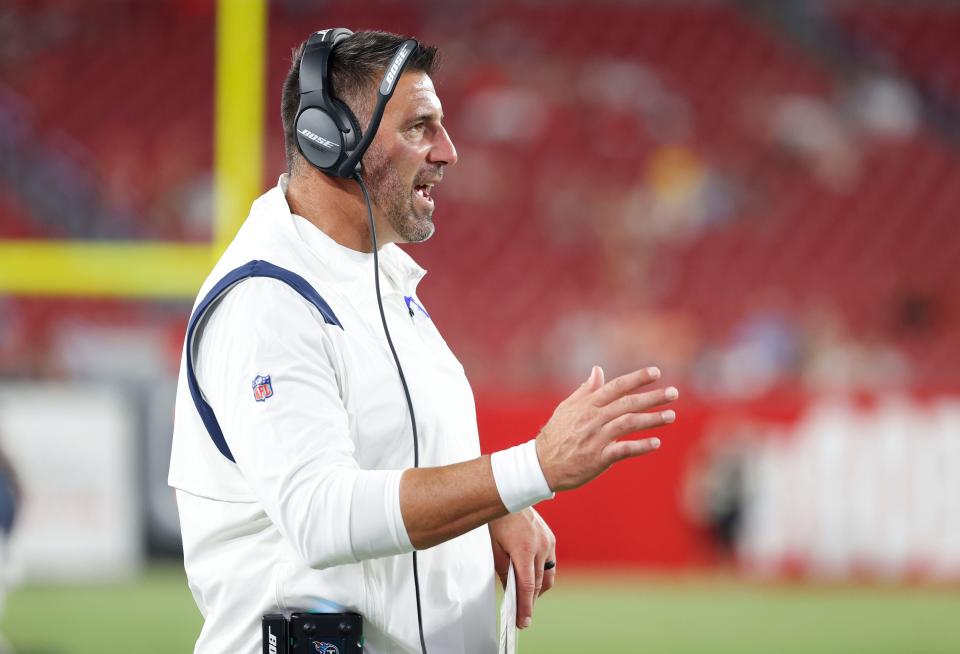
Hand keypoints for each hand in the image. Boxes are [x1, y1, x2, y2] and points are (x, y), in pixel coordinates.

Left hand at [488, 508, 555, 628]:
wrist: (513, 497)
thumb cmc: (501, 522)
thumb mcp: (496, 548)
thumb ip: (504, 570)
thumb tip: (510, 590)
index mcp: (524, 550)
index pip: (526, 586)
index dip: (525, 606)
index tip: (523, 621)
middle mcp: (540, 548)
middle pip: (537, 584)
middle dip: (529, 602)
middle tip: (522, 616)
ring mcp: (548, 544)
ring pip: (547, 577)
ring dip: (537, 590)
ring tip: (527, 598)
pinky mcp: (551, 541)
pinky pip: (550, 565)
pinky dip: (542, 575)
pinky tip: (533, 579)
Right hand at [536, 366, 677, 491]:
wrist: (541, 464)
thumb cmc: (555, 434)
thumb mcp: (567, 408)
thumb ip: (585, 390)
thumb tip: (598, 370)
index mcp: (587, 404)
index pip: (616, 387)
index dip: (637, 379)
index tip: (656, 373)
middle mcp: (594, 418)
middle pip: (627, 403)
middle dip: (652, 397)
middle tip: (674, 393)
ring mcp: (596, 438)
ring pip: (628, 423)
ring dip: (651, 419)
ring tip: (671, 416)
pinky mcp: (598, 458)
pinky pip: (623, 450)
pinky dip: (640, 447)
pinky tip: (656, 443)